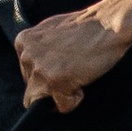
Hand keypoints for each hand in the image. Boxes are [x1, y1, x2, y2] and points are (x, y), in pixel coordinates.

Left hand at [14, 0, 131, 112]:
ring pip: (41, 101)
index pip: (25, 74)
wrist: (108, 24)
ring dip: (61, 95)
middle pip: (31, 90)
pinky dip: (74, 100)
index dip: (45, 76)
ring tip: (76, 76)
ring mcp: (40, 70)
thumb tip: (34, 67)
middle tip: (70, 73)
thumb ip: (38, 48)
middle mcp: (27, 56)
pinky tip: (82, 79)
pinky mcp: (55, 82)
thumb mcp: (50, 30)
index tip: (61, 66)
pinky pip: (62, 106)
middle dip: (50, 88)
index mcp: (23, 42)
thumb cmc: (86, 26)